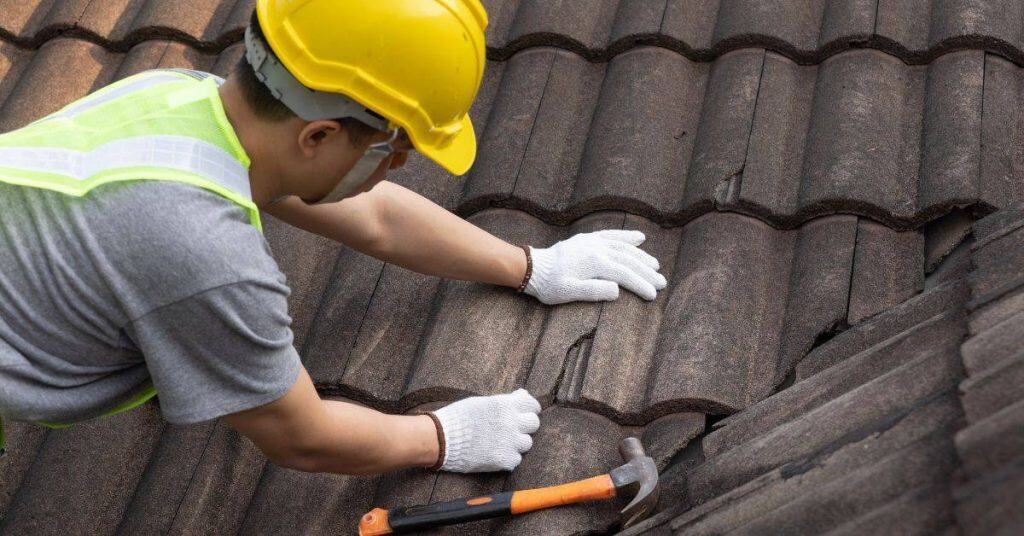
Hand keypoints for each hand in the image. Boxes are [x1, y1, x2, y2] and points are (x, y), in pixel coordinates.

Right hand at [431, 389, 541, 471]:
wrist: (441, 439)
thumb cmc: (458, 417)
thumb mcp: (482, 402)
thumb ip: (504, 401)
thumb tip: (523, 395)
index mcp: (505, 405)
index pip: (532, 405)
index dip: (530, 409)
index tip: (525, 413)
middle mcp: (511, 422)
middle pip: (533, 424)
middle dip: (525, 425)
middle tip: (514, 429)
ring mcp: (509, 442)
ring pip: (527, 443)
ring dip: (517, 443)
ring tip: (502, 442)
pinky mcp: (504, 460)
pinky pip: (516, 459)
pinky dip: (508, 458)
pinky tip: (495, 453)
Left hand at [524, 230, 666, 304]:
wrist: (532, 268)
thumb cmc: (550, 284)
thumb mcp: (569, 293)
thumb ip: (593, 291)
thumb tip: (617, 290)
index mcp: (594, 262)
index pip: (624, 274)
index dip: (640, 284)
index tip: (653, 295)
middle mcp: (597, 248)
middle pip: (628, 260)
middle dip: (646, 272)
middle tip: (662, 283)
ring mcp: (592, 241)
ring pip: (623, 247)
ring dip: (641, 256)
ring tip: (655, 266)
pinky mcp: (588, 239)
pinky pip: (611, 235)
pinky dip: (626, 236)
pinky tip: (639, 238)